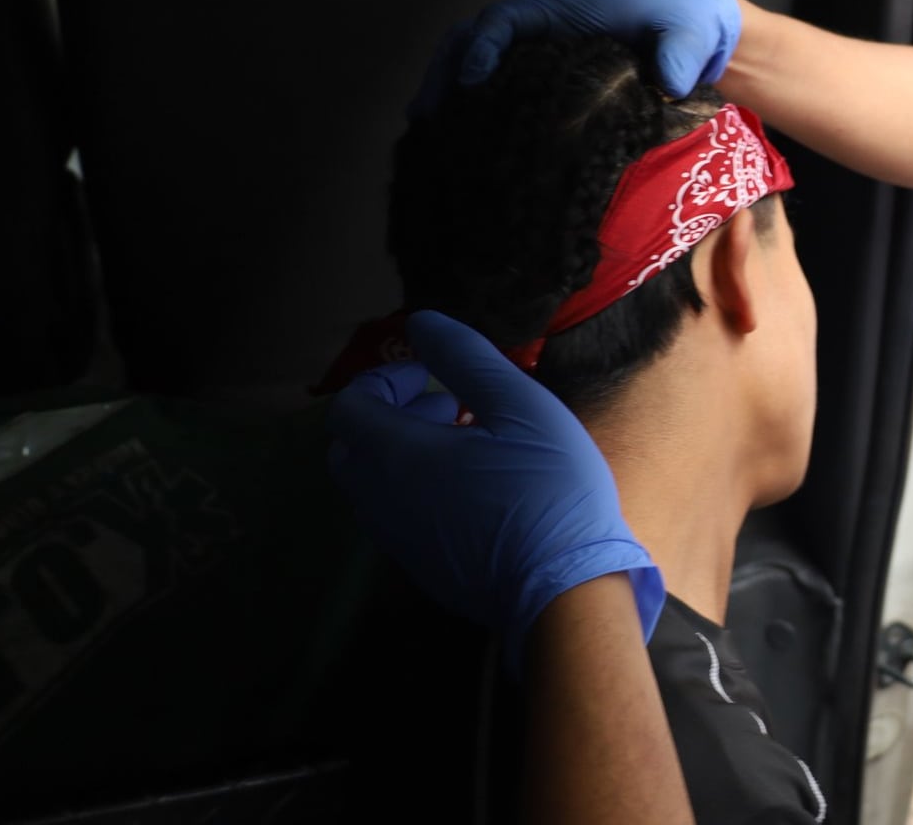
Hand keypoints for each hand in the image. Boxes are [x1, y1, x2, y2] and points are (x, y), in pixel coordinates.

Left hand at [326, 310, 663, 672]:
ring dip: (403, 453)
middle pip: (349, 446)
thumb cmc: (547, 489)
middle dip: (387, 415)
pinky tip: (476, 488)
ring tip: (468, 445)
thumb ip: (465, 358)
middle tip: (447, 406)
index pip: (350, 406)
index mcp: (396, 455)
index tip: (433, 374)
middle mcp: (380, 499)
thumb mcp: (519, 406)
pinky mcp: (420, 567)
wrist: (563, 590)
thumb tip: (421, 322)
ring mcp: (397, 539)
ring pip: (371, 485)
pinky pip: (395, 515)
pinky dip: (415, 489)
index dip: (384, 379)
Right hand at [414, 0, 741, 113]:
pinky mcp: (541, 76)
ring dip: (447, 88)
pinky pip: (495, 84)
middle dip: (446, 72)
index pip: (505, 19)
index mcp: (563, 9)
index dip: (483, 46)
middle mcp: (540, 26)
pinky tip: (457, 135)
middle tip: (427, 114)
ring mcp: (537, 50)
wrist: (690, 36)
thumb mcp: (685, 38)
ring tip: (427, 128)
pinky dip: (470, 103)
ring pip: (473, 60)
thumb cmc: (683, 29)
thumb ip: (678, 56)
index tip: (472, 80)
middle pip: (472, 38)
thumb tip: (668, 83)